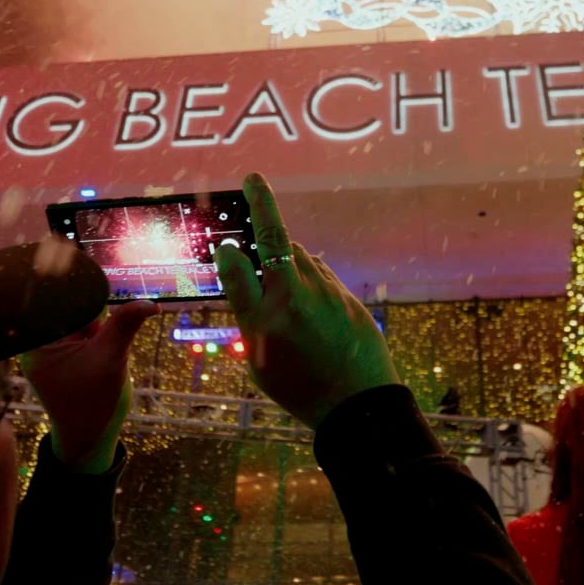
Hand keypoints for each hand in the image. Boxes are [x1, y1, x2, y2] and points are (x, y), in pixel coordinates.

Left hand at [19, 300, 157, 472]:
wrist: (88, 439)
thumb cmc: (93, 403)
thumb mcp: (111, 359)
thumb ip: (125, 325)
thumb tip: (149, 302)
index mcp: (38, 342)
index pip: (56, 299)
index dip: (79, 288)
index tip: (89, 275)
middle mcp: (37, 342)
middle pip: (69, 308)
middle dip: (93, 314)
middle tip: (103, 331)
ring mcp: (48, 350)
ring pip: (78, 319)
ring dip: (97, 326)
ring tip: (103, 355)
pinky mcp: (61, 356)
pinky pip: (80, 333)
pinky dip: (96, 337)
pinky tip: (102, 355)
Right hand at [214, 173, 398, 428]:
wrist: (358, 405)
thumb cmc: (301, 390)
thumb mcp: (260, 363)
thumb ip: (250, 317)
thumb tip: (246, 277)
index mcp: (261, 323)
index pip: (235, 269)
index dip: (228, 250)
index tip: (225, 242)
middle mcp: (291, 302)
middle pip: (274, 243)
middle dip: (262, 207)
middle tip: (253, 179)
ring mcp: (324, 294)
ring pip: (299, 254)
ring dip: (285, 251)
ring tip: (279, 269)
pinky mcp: (346, 296)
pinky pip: (320, 272)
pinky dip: (308, 274)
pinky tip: (307, 296)